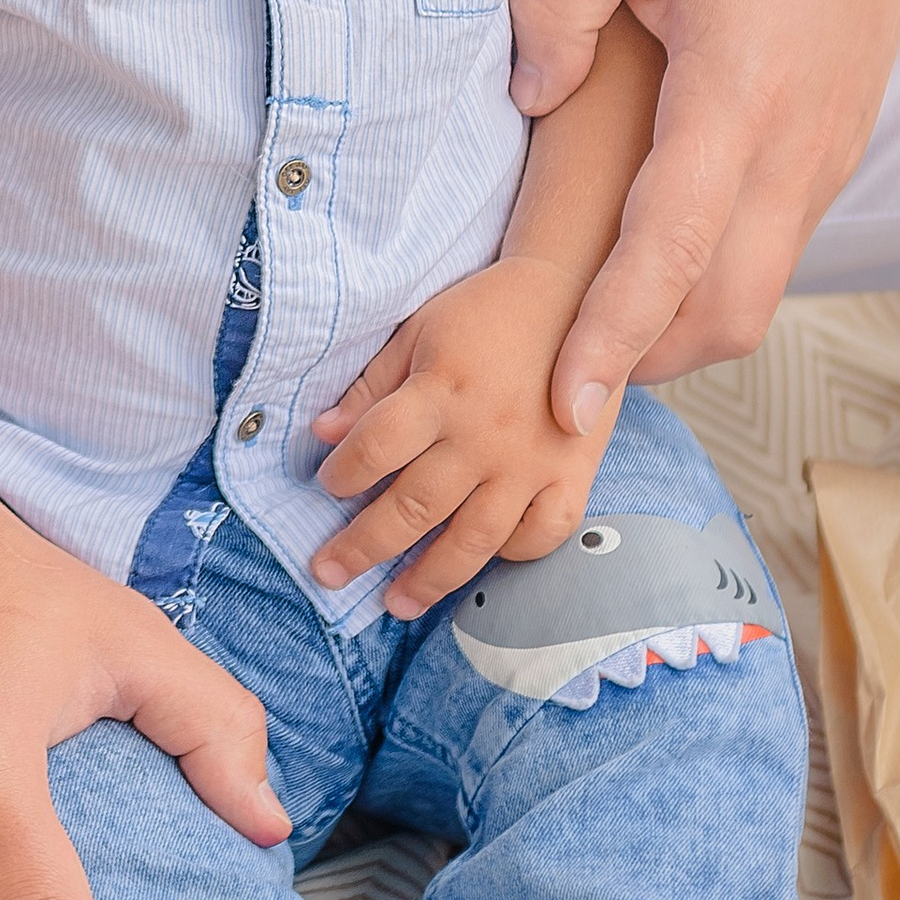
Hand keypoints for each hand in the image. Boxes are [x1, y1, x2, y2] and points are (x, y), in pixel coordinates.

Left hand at [307, 258, 625, 617]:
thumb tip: (320, 434)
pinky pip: (541, 535)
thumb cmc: (488, 313)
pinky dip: (511, 556)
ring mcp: (532, 462)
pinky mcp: (573, 476)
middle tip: (326, 573)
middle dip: (363, 546)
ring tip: (394, 604)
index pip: (377, 446)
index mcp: (443, 389)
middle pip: (414, 505)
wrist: (578, 295)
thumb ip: (371, 386)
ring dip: (428, 577)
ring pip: (473, 538)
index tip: (328, 487)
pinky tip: (479, 565)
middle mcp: (485, 434)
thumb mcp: (420, 331)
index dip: (344, 473)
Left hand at [511, 0, 899, 409]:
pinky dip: (713, 288)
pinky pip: (775, 255)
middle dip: (642, 361)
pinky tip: (655, 270)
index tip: (563, 402)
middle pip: (724, 311)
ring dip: (679, 332)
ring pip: (757, 296)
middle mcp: (795, 144)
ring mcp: (826, 156)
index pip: (668, 249)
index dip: (612, 335)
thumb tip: (530, 99)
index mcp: (737, 92)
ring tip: (597, 333)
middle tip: (559, 373)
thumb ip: (550, 1)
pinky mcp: (836, 153)